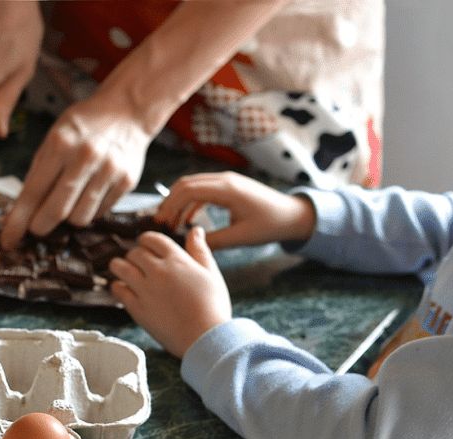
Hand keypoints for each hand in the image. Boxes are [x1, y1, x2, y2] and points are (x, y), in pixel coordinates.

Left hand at [0, 95, 150, 249]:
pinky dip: (89, 210)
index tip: (8, 240)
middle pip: (57, 212)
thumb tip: (22, 212)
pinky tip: (89, 193)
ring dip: (68, 218)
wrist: (127, 110)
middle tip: (36, 227)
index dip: (18, 221)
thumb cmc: (84, 125)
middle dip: (40, 227)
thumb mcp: (53, 137)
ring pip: (80, 218)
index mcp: (61, 144)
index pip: (34, 192)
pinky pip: (99, 213)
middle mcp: (86, 157)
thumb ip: (38, 173)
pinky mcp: (126, 182)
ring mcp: (109, 171)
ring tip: (68, 200)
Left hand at [110, 227, 231, 357]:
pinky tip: (121, 288)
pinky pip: (117, 290)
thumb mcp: (211, 274)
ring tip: (121, 270)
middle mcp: (157, 271)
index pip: (152, 239)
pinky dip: (117, 286)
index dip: (146, 240)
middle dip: (135, 255)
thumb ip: (200, 250)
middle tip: (137, 262)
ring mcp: (145, 289)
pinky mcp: (137, 308)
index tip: (146, 245)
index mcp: (176, 260)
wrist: (204, 337)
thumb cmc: (213, 307)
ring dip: (119, 266)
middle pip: (135, 253)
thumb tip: (195, 230)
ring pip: (120, 267)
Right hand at [152, 172, 316, 250]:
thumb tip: (190, 244)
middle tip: (160, 222)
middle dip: (169, 202)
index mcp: (227, 189)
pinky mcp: (229, 186)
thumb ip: (214, 241)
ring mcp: (227, 181)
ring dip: (178, 202)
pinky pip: (203, 190)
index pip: (188, 190)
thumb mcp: (241, 237)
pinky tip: (187, 220)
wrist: (292, 214)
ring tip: (170, 222)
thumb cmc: (270, 225)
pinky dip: (191, 202)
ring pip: (192, 185)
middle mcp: (225, 180)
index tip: (160, 222)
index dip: (170, 205)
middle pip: (186, 184)